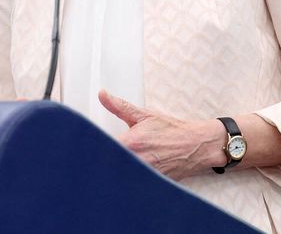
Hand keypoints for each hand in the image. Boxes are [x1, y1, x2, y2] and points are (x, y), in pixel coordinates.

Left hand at [98, 89, 222, 179]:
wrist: (197, 145)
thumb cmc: (171, 130)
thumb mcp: (144, 115)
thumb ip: (119, 106)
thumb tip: (102, 94)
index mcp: (131, 142)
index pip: (102, 148)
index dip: (91, 150)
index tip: (83, 151)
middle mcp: (137, 160)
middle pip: (109, 165)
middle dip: (99, 164)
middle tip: (88, 163)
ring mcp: (145, 174)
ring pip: (120, 176)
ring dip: (112, 173)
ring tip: (101, 173)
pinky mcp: (152, 183)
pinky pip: (134, 184)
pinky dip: (126, 182)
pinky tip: (120, 180)